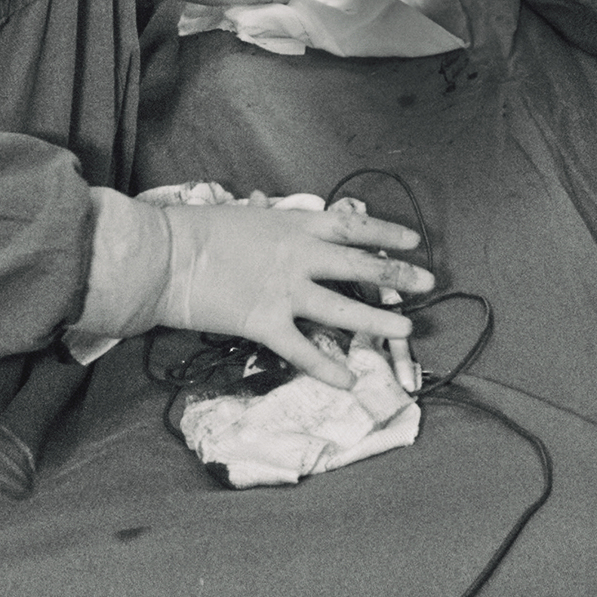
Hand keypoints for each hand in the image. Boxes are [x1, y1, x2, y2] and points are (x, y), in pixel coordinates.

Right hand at [156, 198, 434, 387]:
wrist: (168, 257)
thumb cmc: (199, 230)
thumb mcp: (247, 217)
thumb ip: (273, 225)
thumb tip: (277, 216)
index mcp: (295, 226)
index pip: (354, 227)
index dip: (388, 232)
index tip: (414, 239)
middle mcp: (299, 257)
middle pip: (361, 265)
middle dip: (398, 276)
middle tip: (428, 283)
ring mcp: (285, 292)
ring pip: (343, 308)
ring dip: (377, 320)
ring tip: (407, 329)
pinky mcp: (266, 324)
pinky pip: (304, 350)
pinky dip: (327, 368)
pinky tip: (348, 381)